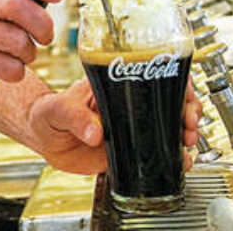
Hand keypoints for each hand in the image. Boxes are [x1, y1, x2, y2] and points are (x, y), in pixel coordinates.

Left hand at [26, 77, 202, 174]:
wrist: (44, 139)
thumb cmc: (48, 113)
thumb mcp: (58, 109)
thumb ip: (74, 118)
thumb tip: (93, 132)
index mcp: (113, 84)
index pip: (150, 72)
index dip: (174, 79)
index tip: (183, 92)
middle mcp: (128, 103)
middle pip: (168, 97)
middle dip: (187, 107)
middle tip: (189, 121)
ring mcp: (131, 126)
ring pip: (168, 123)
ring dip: (185, 130)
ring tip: (188, 140)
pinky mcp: (129, 149)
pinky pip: (156, 151)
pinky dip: (173, 156)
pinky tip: (182, 161)